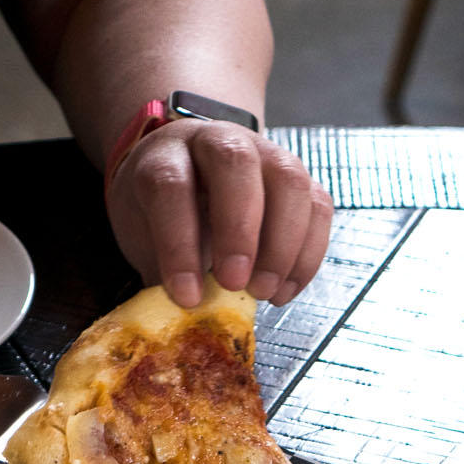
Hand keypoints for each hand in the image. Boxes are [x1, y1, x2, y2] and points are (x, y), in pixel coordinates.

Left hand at [104, 118, 332, 309]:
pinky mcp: (299, 178)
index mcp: (167, 155)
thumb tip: (186, 322)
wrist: (190, 178)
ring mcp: (265, 153)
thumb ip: (164, 269)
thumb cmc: (164, 215)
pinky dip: (307, 254)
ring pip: (288, 180)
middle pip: (235, 164)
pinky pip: (317, 207)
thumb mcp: (145, 237)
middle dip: (238, 229)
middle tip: (235, 285)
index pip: (170, 186)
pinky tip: (284, 290)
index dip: (179, 243)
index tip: (188, 297)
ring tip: (265, 293)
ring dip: (282, 244)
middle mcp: (217, 141)